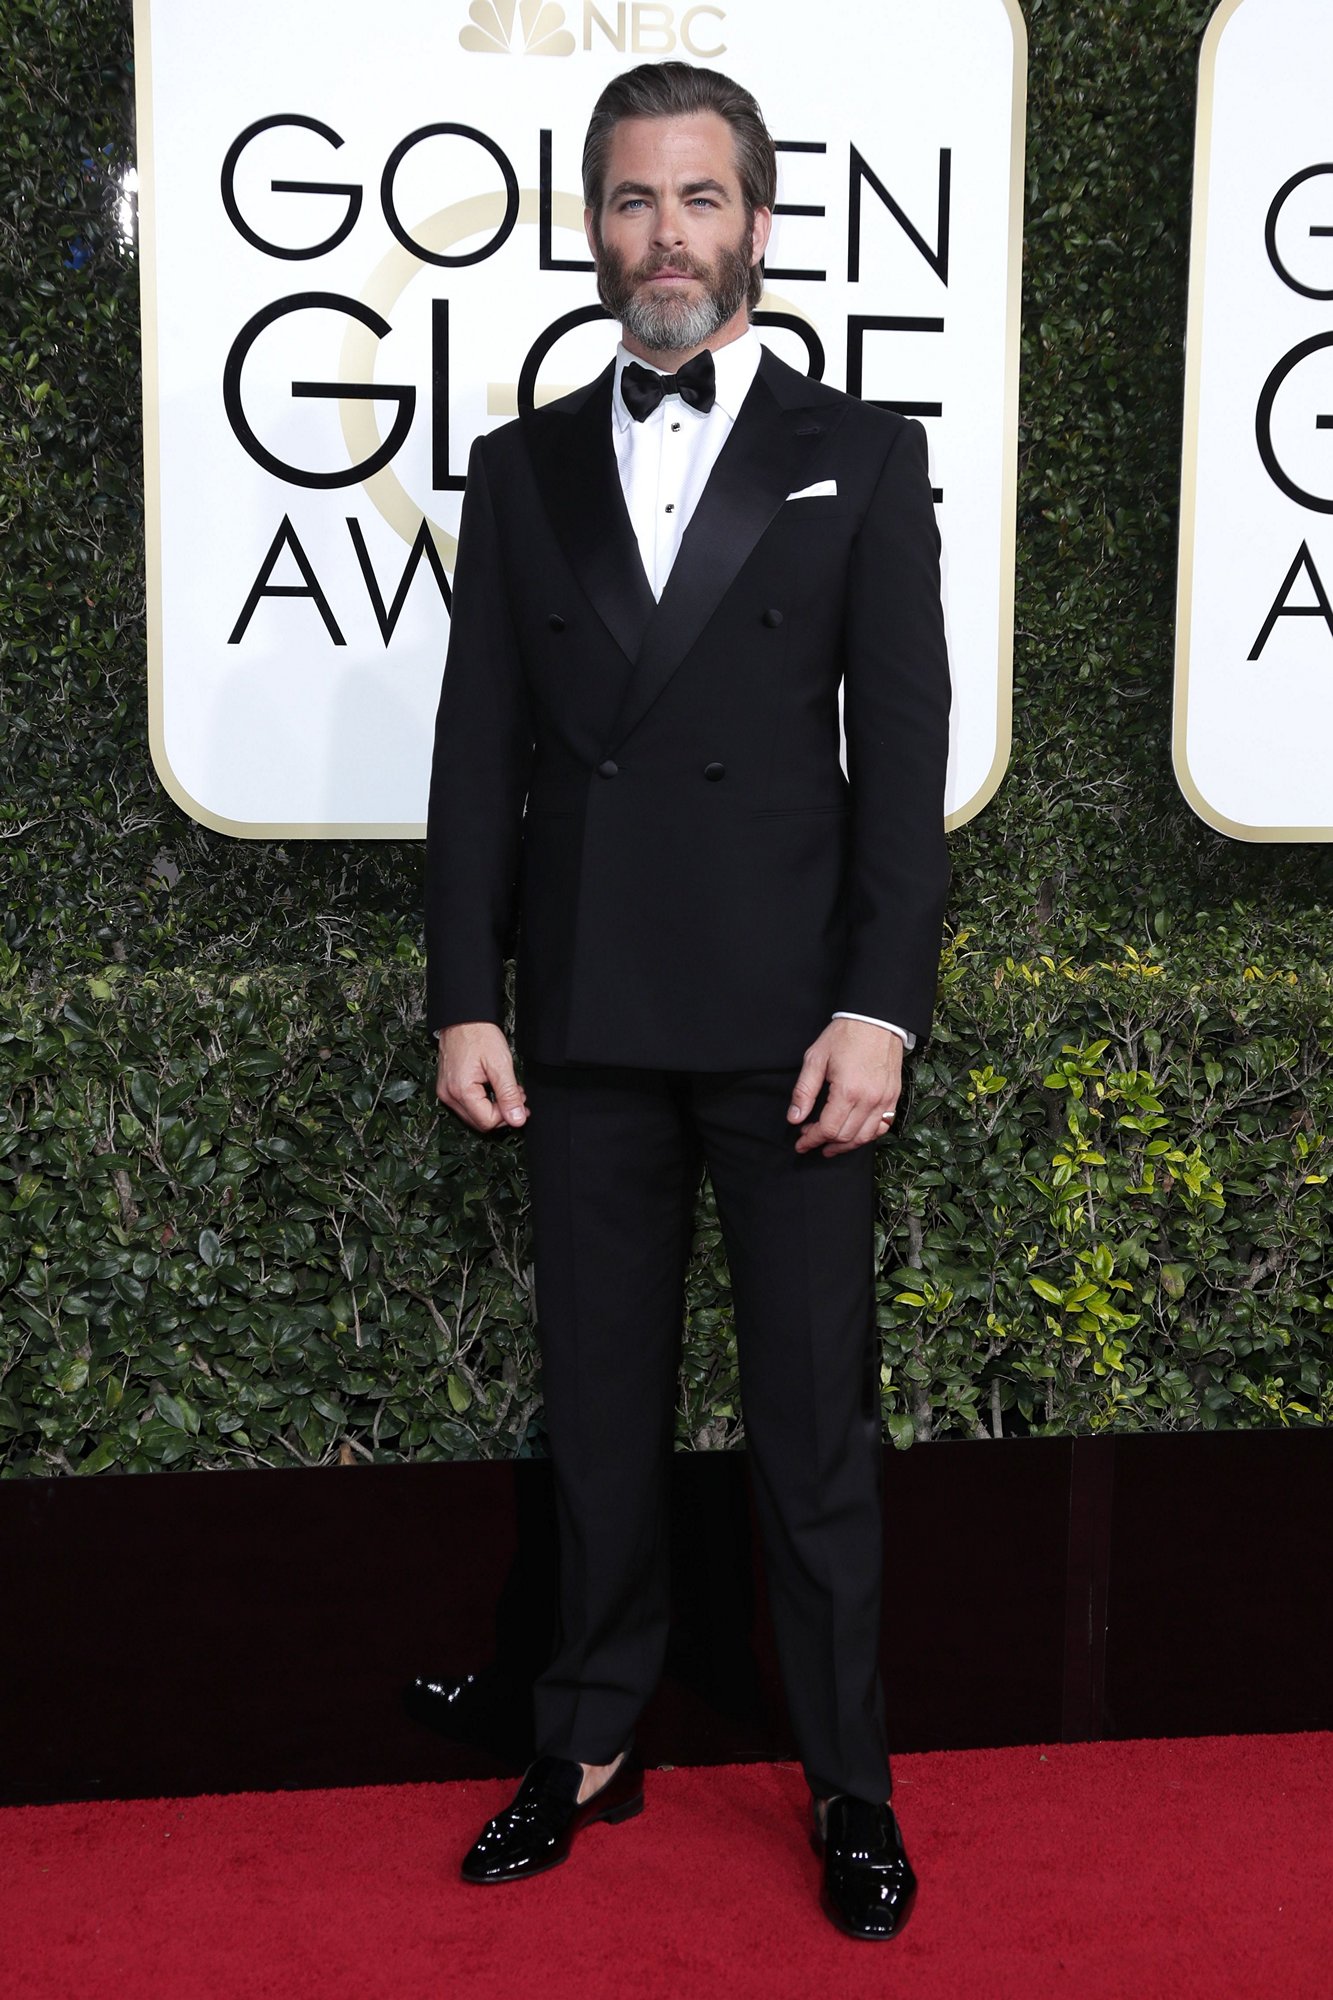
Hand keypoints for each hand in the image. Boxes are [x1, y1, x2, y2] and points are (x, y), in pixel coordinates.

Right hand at [435, 1022, 528, 1132]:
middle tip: (517, 1096)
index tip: (519, 1100)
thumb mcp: (500, 1064)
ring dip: (493, 1108)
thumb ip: (509, 1094)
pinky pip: (467, 1105)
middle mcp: (449, 1095)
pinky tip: (493, 1088)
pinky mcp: (448, 1088)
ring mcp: (446, 1092)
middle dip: (501, 1113)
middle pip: (479, 1122)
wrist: (463, 1019)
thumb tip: (517, 1119)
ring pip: (474, 1116)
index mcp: (461, 1091)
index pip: (487, 1122)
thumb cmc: (479, 1035)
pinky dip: (482, 1102)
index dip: (507, 1114)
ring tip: (506, 1090)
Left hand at [787, 1018, 902, 1156]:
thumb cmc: (845, 1036)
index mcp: (848, 1091)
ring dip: (846, 1145)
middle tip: (810, 1139)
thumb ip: (804, 1092)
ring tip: (830, 1144)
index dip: (811, 1140)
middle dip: (825, 1143)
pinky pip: (882, 1126)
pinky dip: (867, 1135)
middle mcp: (869, 1100)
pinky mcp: (893, 1096)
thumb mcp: (815, 1059)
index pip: (828, 1129)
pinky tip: (855, 1134)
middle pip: (846, 1137)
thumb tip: (794, 1118)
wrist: (876, 1020)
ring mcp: (884, 1100)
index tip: (800, 1144)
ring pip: (865, 1137)